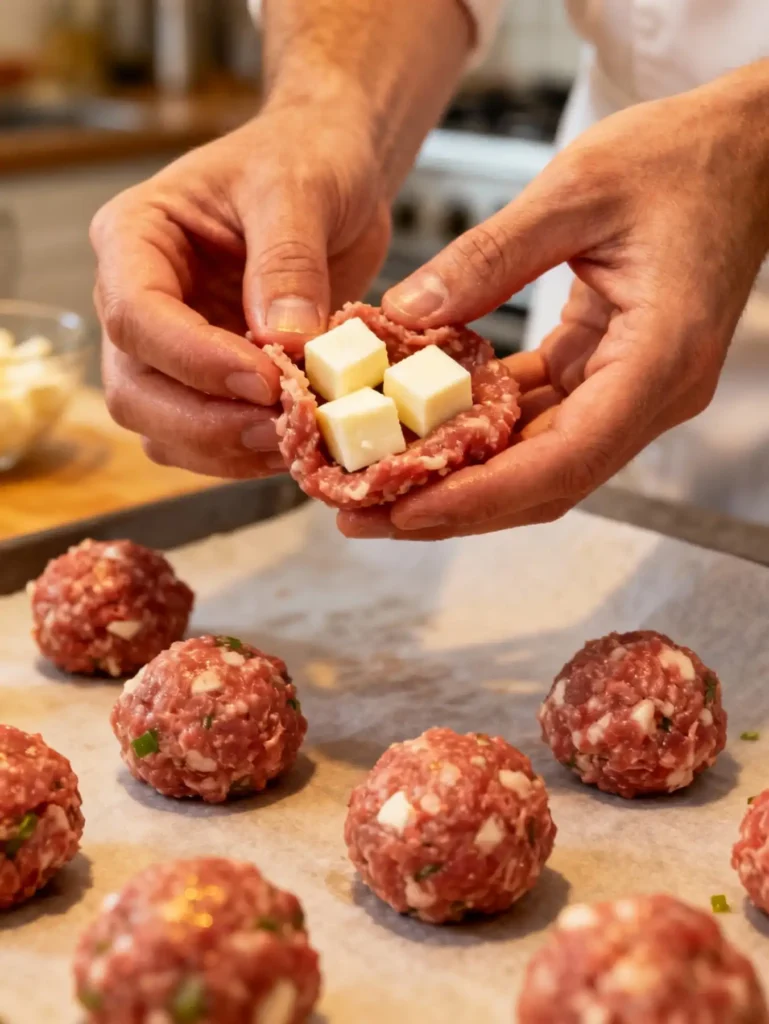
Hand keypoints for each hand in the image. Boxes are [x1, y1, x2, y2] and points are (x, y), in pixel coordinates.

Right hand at [93, 101, 390, 476]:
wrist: (334, 175)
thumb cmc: (304, 158)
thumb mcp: (298, 188)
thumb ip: (287, 260)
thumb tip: (284, 340)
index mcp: (136, 238)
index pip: (135, 315)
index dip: (195, 360)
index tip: (266, 378)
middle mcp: (140, 301)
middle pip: (135, 389)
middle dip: (205, 421)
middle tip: (280, 427)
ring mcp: (172, 349)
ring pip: (164, 428)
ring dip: (226, 449)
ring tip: (294, 441)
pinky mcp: (212, 381)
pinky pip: (207, 439)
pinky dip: (246, 454)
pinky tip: (293, 444)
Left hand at [339, 62, 768, 538]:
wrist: (742, 151)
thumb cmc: (683, 159)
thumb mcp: (577, 189)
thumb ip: (489, 256)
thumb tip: (407, 315)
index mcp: (660, 359)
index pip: (563, 461)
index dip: (478, 498)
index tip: (403, 508)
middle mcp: (651, 394)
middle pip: (543, 482)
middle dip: (450, 505)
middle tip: (361, 512)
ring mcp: (632, 391)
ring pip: (536, 462)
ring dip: (458, 476)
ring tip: (375, 480)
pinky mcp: (610, 375)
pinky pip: (538, 420)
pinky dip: (480, 430)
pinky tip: (423, 426)